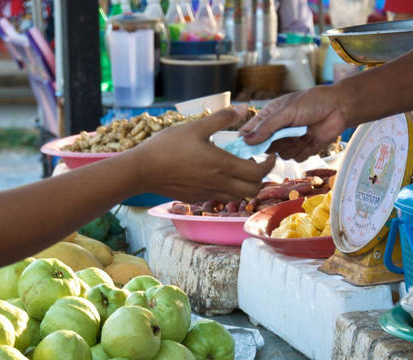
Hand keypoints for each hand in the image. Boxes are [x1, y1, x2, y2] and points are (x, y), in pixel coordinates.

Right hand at [131, 106, 275, 201]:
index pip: (258, 172)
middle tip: (254, 162)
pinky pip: (220, 196)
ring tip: (236, 168)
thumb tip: (243, 109)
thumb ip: (221, 118)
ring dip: (244, 184)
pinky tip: (216, 173)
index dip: (268, 164)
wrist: (142, 171)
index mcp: (223, 165)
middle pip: (253, 189)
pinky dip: (227, 188)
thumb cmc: (167, 146)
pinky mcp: (196, 197)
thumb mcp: (195, 127)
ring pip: (238, 196)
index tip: (269, 154)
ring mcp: (208, 193)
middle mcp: (219, 183)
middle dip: (259, 177)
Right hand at [239, 84, 349, 160]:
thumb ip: (267, 127)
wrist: (339, 108)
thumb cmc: (313, 102)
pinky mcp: (303, 150)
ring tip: (302, 132)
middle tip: (284, 135)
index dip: (246, 141)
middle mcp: (277, 131)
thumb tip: (247, 140)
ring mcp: (290, 141)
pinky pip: (296, 159)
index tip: (244, 148)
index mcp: (269, 117)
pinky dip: (303, 150)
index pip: (249, 132)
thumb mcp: (286, 111)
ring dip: (292, 146)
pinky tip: (310, 138)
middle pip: (264, 148)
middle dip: (274, 144)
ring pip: (281, 155)